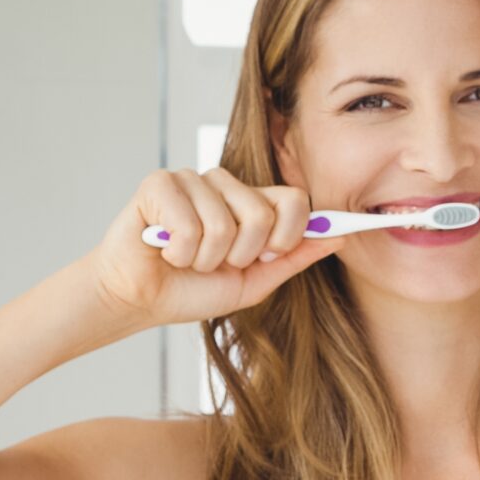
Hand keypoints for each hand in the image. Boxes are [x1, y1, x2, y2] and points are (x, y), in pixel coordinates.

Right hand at [85, 167, 337, 329]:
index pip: (295, 199)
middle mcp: (225, 185)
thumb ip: (294, 257)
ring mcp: (192, 180)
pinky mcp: (160, 183)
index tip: (269, 255)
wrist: (140, 300)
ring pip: (223, 223)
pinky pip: (188, 224)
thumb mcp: (254, 282)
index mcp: (252, 203)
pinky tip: (165, 249)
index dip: (289, 234)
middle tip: (215, 262)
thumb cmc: (193, 290)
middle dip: (240, 256)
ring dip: (204, 258)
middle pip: (262, 214)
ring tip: (186, 258)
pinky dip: (179, 252)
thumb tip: (338, 237)